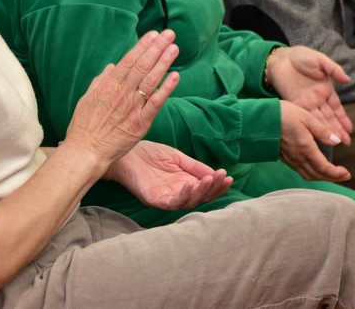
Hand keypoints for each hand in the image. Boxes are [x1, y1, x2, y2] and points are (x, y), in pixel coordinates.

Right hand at [64, 30, 179, 166]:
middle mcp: (121, 92)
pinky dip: (166, 88)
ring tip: (174, 48)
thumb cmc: (84, 126)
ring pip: (151, 80)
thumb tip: (112, 67)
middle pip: (142, 66)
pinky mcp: (141, 123)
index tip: (153, 34)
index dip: (142, 46)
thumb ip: (101, 81)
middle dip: (157, 48)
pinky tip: (175, 76)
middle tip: (169, 34)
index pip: (129, 60)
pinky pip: (156, 103)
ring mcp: (132, 107)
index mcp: (108, 85)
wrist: (86, 151)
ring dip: (163, 62)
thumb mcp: (87, 98)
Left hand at [104, 141, 232, 209]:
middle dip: (213, 189)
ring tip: (210, 180)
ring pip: (188, 202)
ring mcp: (165, 198)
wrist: (126, 152)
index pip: (204, 189)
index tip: (228, 177)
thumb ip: (194, 167)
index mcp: (184, 184)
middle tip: (222, 177)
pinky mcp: (153, 199)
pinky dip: (182, 195)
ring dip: (201, 192)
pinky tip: (189, 185)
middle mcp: (176, 194)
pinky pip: (171, 202)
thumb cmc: (150, 154)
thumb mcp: (177, 158)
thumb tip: (215, 174)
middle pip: (200, 198)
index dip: (217, 185)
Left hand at [265, 46, 351, 144]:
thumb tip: (348, 79)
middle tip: (346, 142)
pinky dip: (311, 127)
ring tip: (335, 143)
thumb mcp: (320, 60)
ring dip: (327, 131)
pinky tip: (316, 136)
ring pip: (319, 120)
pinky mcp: (294, 104)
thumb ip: (334, 70)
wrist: (280, 58)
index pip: (336, 108)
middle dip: (338, 129)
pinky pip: (305, 117)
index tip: (350, 130)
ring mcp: (306, 103)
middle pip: (329, 117)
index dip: (343, 118)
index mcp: (325, 90)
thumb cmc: (301, 57)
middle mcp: (317, 100)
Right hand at [278, 101, 350, 181]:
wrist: (258, 120)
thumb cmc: (283, 114)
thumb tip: (337, 141)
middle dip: (332, 178)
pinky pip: (300, 171)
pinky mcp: (284, 158)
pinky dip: (311, 173)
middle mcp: (298, 157)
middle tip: (344, 176)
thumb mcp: (306, 117)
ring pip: (308, 175)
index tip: (347, 173)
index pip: (324, 168)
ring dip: (322, 177)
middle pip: (317, 175)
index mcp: (305, 148)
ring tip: (331, 174)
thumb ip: (322, 130)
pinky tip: (315, 167)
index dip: (337, 174)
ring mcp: (290, 159)